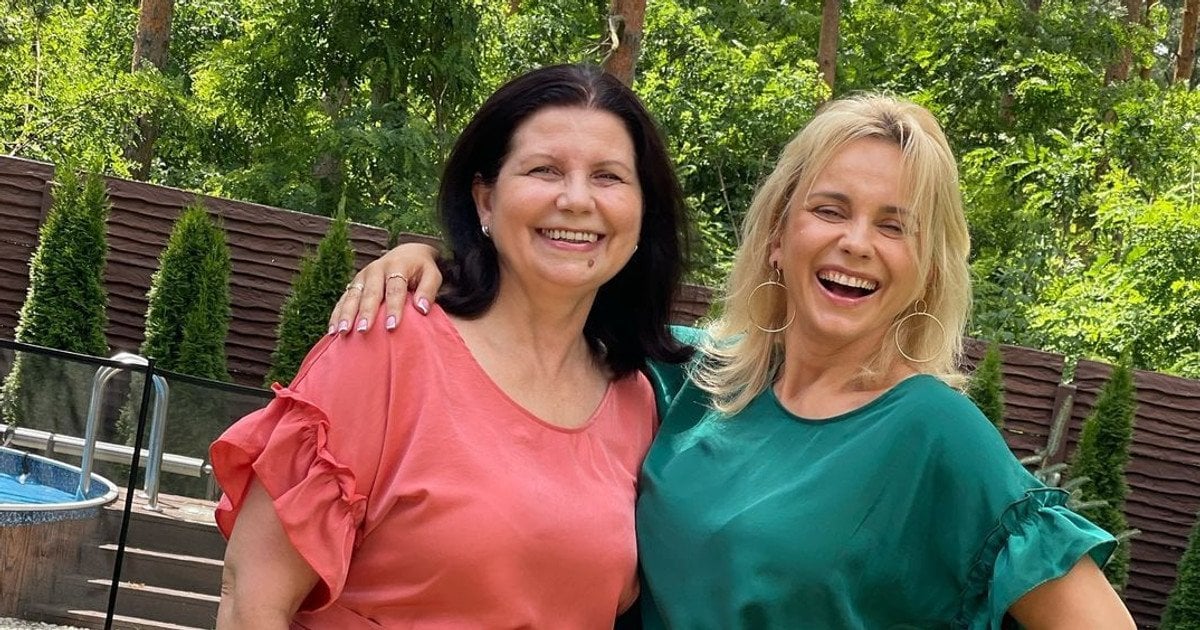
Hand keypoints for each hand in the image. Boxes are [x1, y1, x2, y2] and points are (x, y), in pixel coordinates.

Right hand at [328, 242, 442, 333]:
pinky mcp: (354, 284)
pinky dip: (337, 314)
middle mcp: (376, 269)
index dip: (393, 308)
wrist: (407, 253)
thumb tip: (422, 309)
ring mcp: (362, 276)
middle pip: (370, 293)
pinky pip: (343, 299)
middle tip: (364, 330)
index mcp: (397, 266)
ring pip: (352, 296)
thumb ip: (429, 290)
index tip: (392, 326)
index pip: (395, 289)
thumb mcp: (432, 274)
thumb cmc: (421, 269)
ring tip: (342, 332)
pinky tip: (332, 330)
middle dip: (366, 312)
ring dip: (346, 314)